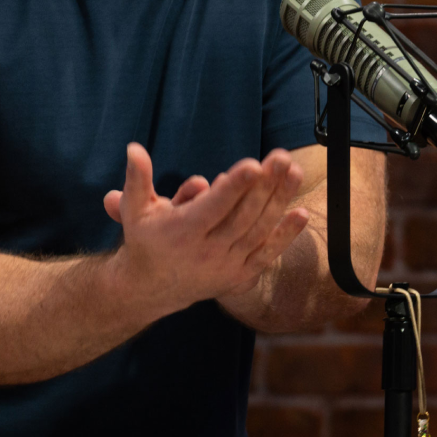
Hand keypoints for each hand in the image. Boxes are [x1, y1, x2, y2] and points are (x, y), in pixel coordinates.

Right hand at [102, 143, 308, 313]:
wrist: (150, 289)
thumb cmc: (145, 239)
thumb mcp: (135, 209)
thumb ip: (137, 178)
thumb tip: (134, 148)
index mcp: (181, 232)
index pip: (213, 207)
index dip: (234, 187)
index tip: (254, 164)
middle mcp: (206, 251)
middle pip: (242, 216)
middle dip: (264, 186)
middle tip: (282, 157)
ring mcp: (226, 265)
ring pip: (258, 231)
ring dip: (279, 201)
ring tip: (295, 172)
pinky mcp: (239, 275)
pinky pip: (266, 253)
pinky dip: (285, 235)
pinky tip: (301, 213)